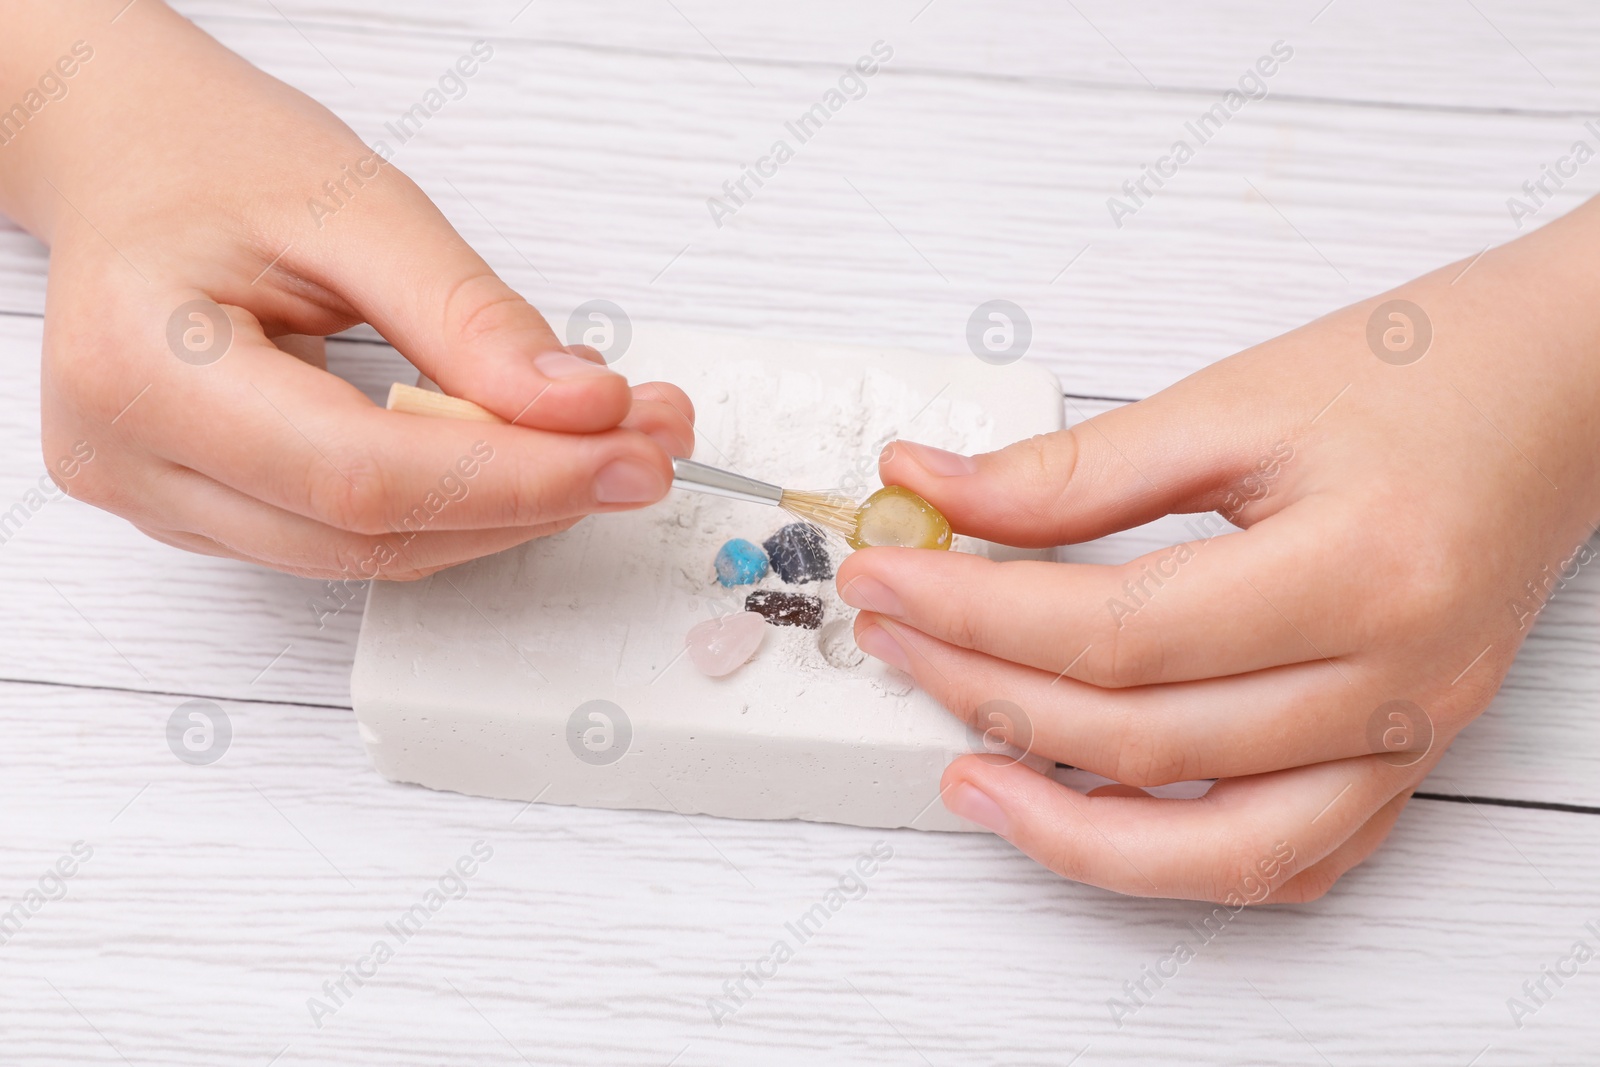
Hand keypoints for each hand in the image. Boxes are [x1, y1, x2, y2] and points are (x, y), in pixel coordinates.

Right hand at [3, 1, 692, 578]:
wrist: (134, 162)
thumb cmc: (215, 161)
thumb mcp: (357, 205)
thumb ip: (469, 318)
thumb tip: (582, 409)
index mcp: (144, 364)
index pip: (362, 475)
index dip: (514, 480)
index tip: (629, 452)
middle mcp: (134, 457)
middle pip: (375, 532)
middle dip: (535, 495)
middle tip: (647, 440)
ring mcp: (163, 499)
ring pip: (375, 554)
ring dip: (510, 508)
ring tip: (605, 438)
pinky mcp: (210, 512)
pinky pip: (357, 540)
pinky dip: (456, 504)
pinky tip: (521, 454)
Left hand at [837, 198, 1599, 901]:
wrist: (1559, 394)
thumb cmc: (1421, 377)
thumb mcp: (1235, 399)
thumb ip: (1075, 470)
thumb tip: (933, 491)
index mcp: (1357, 571)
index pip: (1112, 631)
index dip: (971, 608)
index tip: (883, 572)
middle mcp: (1393, 682)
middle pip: (1138, 734)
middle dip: (983, 687)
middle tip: (895, 633)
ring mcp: (1407, 741)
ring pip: (1212, 847)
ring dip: (1064, 822)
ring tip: (962, 769)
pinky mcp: (1405, 762)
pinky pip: (1286, 863)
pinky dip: (1175, 862)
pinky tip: (1091, 818)